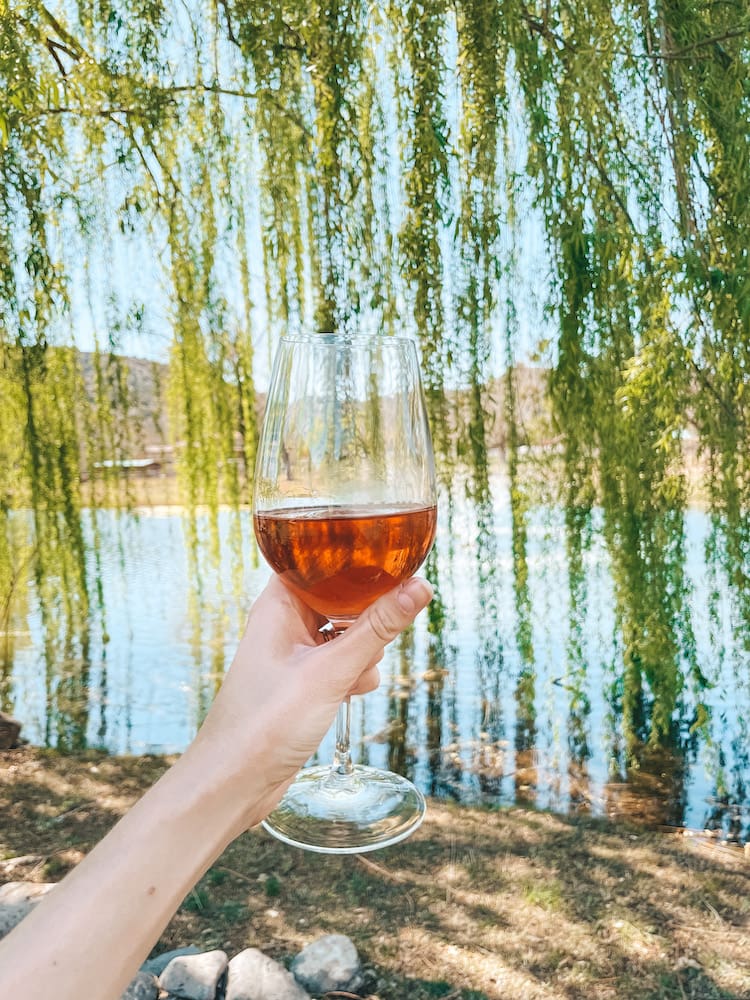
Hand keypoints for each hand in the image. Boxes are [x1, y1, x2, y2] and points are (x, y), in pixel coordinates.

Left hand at [189, 574, 433, 828]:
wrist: (234, 783)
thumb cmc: (264, 723)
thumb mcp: (330, 671)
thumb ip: (377, 629)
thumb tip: (418, 588)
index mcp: (278, 604)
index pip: (321, 561)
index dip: (356, 562)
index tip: (393, 567)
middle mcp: (284, 623)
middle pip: (341, 598)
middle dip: (367, 618)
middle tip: (375, 639)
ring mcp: (294, 654)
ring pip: (346, 634)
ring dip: (363, 652)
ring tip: (356, 676)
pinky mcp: (303, 683)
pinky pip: (341, 663)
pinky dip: (353, 675)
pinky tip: (353, 693)